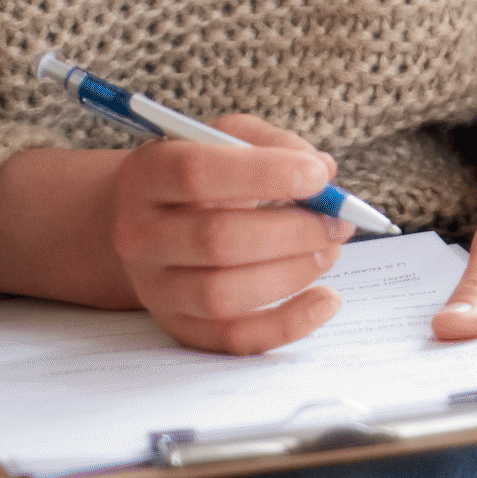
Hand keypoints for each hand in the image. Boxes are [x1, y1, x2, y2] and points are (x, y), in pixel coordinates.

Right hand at [111, 117, 356, 353]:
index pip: (195, 172)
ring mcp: (155, 287)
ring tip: (328, 250)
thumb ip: (272, 143)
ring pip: (223, 295)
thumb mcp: (226, 139)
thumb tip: (321, 169)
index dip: (264, 173)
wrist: (151, 221)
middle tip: (337, 221)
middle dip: (293, 231)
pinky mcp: (179, 325)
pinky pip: (232, 338)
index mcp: (146, 175)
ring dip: (293, 273)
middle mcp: (139, 235)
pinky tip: (325, 301)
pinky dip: (287, 325)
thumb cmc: (202, 175)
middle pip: (216, 240)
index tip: (319, 176)